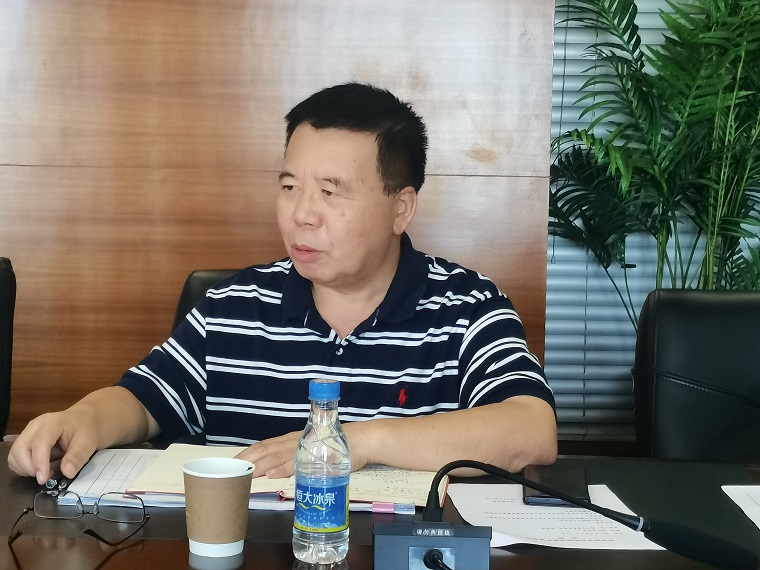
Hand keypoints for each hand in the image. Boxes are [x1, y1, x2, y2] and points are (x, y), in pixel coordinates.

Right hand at [8, 409, 99, 484]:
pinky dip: (22, 467)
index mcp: (52, 423)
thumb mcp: (88, 442)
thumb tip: (67, 473)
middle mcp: (35, 426)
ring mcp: (28, 432)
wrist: (83, 420)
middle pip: (20, 448)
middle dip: (29, 467)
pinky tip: (38, 468)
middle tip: (46, 476)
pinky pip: (15, 456)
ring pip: (14, 454)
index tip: (43, 479)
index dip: (39, 463)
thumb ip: (77, 457)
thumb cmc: (85, 429)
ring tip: (44, 472)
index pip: (39, 443)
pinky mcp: (25, 439)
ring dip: (25, 468)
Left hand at [236, 424, 370, 479]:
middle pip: (266, 449)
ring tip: (245, 472)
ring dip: (260, 465)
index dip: (248, 453)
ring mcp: (305, 448)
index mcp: (291, 440)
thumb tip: (275, 471)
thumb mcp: (310, 450)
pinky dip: (284, 468)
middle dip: (248, 459)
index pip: (264, 445)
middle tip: (231, 470)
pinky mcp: (317, 456)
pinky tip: (273, 474)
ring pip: (278, 456)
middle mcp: (294, 441)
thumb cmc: (335, 445)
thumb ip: (294, 459)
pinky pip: (298, 462)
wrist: (361, 440)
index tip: (233, 462)